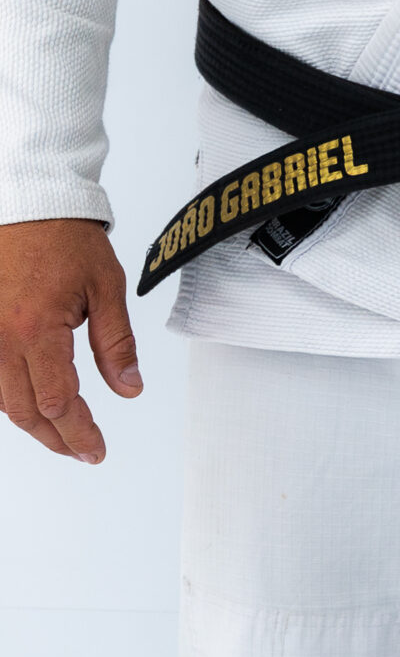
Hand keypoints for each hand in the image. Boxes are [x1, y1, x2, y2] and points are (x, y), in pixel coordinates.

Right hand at [0, 217, 140, 463]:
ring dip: (33, 424)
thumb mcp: (106, 288)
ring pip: (3, 401)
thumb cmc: (65, 239)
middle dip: (57, 439)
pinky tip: (31, 405)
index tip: (96, 449)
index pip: (57, 402)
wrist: (29, 206)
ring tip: (64, 434)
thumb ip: (116, 344)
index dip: (79, 433)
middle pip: (26, 412)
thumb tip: (129, 389)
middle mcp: (1, 338)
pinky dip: (10, 399)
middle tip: (84, 450)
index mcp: (37, 329)